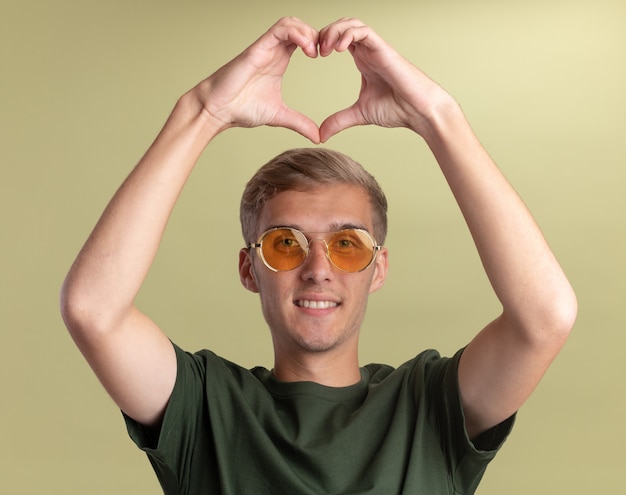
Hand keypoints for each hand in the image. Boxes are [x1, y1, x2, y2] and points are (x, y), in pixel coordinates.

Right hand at [196, 17, 320, 142]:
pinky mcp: (257, 48)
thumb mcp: (280, 116)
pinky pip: (280, 29)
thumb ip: (300, 123)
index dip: (319, 43)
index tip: (329, 59)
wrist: (219, 110)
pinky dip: (297, 34)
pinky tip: (307, 50)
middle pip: (300, 25)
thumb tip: (318, 138)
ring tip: (316, 51)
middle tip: (327, 52)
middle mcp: (273, 50)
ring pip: (290, 22)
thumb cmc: (241, 109)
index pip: (303, 39)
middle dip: (317, 34)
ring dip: (308, 32)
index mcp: (280, 60)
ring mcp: (265, 47)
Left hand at [317, 18, 452, 141]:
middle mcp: (369, 50)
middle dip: (324, 33)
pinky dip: (348, 35)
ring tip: (324, 49)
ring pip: (351, 23)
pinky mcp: (384, 49)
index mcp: (363, 59)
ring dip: (333, 31)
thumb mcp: (359, 114)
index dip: (322, 42)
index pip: (339, 39)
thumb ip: (339, 121)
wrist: (419, 111)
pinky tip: (338, 49)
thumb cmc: (397, 109)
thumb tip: (321, 135)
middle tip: (314, 52)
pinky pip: (363, 31)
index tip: (312, 57)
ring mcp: (377, 48)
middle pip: (342, 26)